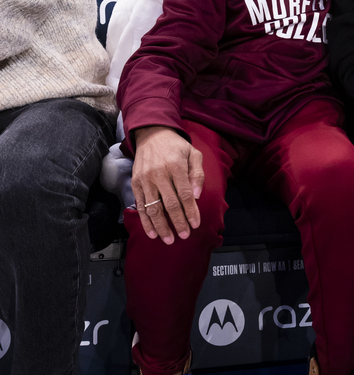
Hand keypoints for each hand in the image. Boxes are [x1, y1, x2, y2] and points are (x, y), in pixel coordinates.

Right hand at [131, 126, 204, 243]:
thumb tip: (197, 196)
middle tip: (184, 236)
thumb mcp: (193, 154)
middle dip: (178, 222)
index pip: (184, 194)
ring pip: (153, 208)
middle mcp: (158, 174)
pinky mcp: (135, 183)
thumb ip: (198, 174)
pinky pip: (140, 206)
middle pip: (169, 204)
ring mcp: (145, 180)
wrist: (151, 134)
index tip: (196, 224)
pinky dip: (145, 221)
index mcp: (175, 166)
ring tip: (169, 240)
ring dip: (161, 226)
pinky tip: (152, 233)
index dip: (191, 211)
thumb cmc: (176, 147)